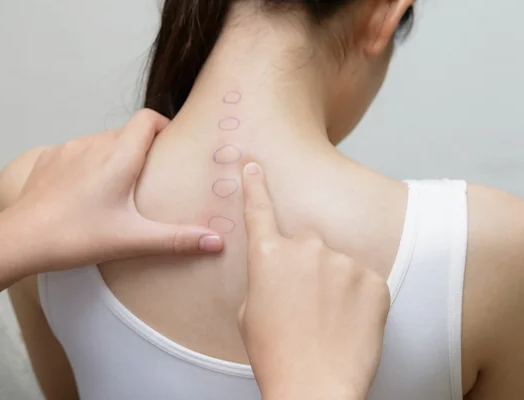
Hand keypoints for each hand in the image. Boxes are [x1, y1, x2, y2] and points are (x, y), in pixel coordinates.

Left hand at [1, 109, 223, 272]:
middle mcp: (94, 144)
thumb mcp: (132, 240)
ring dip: (114, 157)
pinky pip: (77, 152)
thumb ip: (177, 239)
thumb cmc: (76, 237)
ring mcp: (68, 149)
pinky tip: (85, 192)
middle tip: (150, 178)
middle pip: (126, 133)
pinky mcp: (48, 159)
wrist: (18, 240)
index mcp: (119, 156)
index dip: (164, 126)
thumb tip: (217, 242)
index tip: (172, 146)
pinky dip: (88, 164)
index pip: (148, 119)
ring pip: (101, 142)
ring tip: (118, 188)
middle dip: (141, 149)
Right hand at [238, 163, 389, 399]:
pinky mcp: (373, 280)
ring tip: (328, 322)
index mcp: (268, 255)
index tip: (254, 163)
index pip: (259, 210)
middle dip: (306, 266)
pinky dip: (358, 300)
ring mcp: (342, 262)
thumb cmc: (275, 354)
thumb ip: (265, 278)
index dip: (255, 185)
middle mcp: (305, 249)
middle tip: (305, 305)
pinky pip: (363, 282)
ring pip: (337, 265)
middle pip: (307, 244)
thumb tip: (281, 271)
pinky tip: (348, 325)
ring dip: (334, 285)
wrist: (314, 386)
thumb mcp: (250, 312)